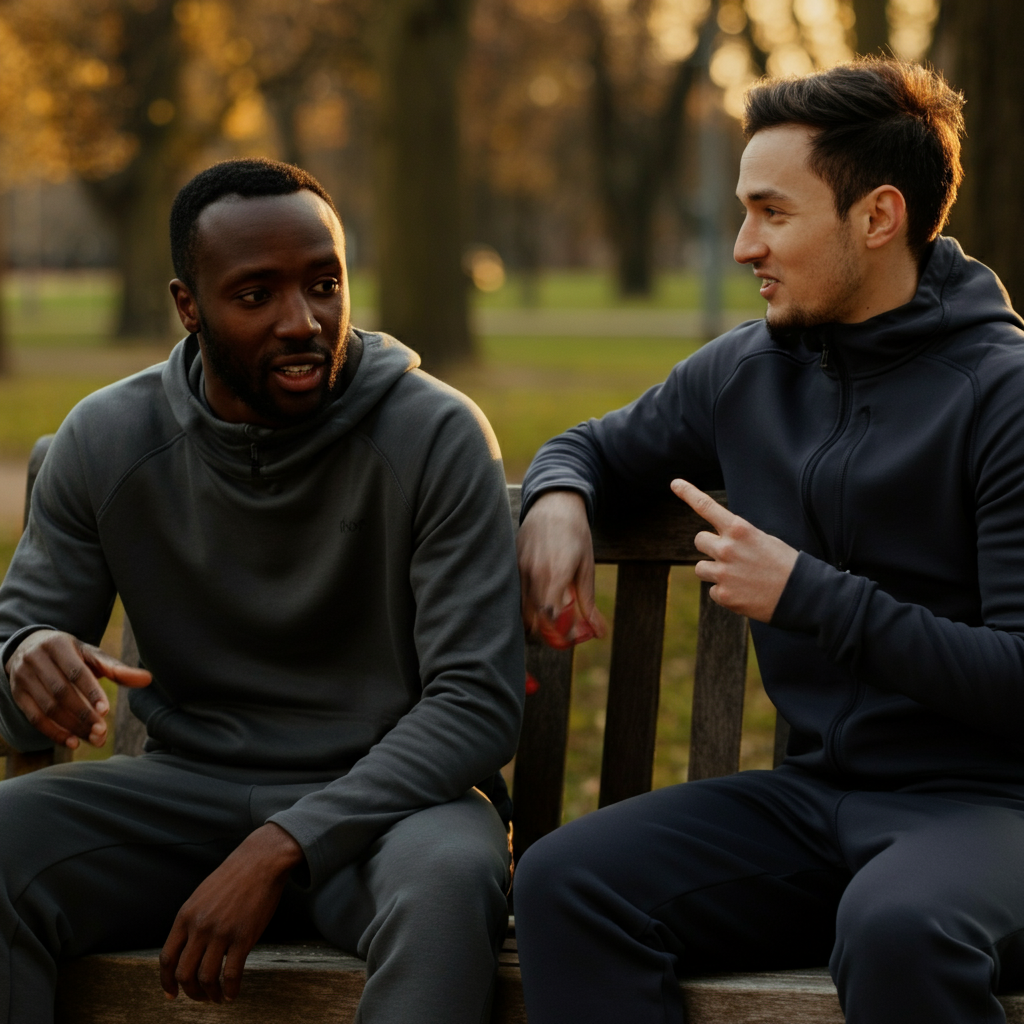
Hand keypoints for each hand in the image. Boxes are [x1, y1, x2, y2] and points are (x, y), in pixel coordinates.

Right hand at [4, 629, 151, 749]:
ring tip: (93, 739)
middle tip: (102, 733)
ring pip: (47, 708)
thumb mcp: (92, 656)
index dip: (91, 692)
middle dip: (83, 715)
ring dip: (71, 727)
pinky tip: (73, 742)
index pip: (76, 672)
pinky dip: (53, 732)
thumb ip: (117, 669)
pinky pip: (34, 718)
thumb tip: (148, 680)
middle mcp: (37, 659)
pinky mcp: (17, 694)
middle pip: (61, 692)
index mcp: (59, 645)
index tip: (106, 711)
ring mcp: (23, 677)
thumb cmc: (72, 655)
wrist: (31, 648)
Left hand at [160, 823, 304, 1003]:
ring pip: (206, 978)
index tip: (171, 994)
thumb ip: (193, 921)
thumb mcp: (203, 895)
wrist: (261, 860)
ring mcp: (221, 932)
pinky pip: (232, 974)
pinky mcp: (244, 936)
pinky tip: (233, 994)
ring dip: (210, 994)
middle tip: (199, 997)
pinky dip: (231, 990)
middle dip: (190, 992)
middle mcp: (200, 926)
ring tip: (217, 997)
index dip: (166, 981)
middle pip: (184, 973)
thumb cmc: (234, 876)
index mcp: (186, 915)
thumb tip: (190, 949)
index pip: (167, 958)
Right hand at [516, 491, 605, 642]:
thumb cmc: (575, 534)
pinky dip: (525, 606)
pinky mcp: (512, 565)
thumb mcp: (587, 566)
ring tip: (551, 620)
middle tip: (563, 634)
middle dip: (548, 632)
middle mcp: (534, 572)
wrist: (554, 504)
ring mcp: (520, 568)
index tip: (573, 636)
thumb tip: (599, 632)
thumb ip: (589, 602)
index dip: (560, 632)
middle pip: (534, 617)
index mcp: (556, 572)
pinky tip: (539, 605)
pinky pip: (515, 595)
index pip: (550, 615)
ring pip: (521, 609)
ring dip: (535, 622)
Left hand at [671, 479, 797, 622]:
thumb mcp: (763, 540)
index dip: (688, 493)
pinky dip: (725, 592)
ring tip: (738, 577)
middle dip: (711, 546)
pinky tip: (744, 592)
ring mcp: (723, 572)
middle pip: (699, 540)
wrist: (802, 594)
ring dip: (714, 570)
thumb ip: (738, 537)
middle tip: (731, 555)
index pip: (707, 507)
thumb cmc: (785, 564)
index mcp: (739, 529)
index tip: (675, 483)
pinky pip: (713, 590)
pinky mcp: (724, 595)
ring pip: (700, 568)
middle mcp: (727, 548)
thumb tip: (718, 542)